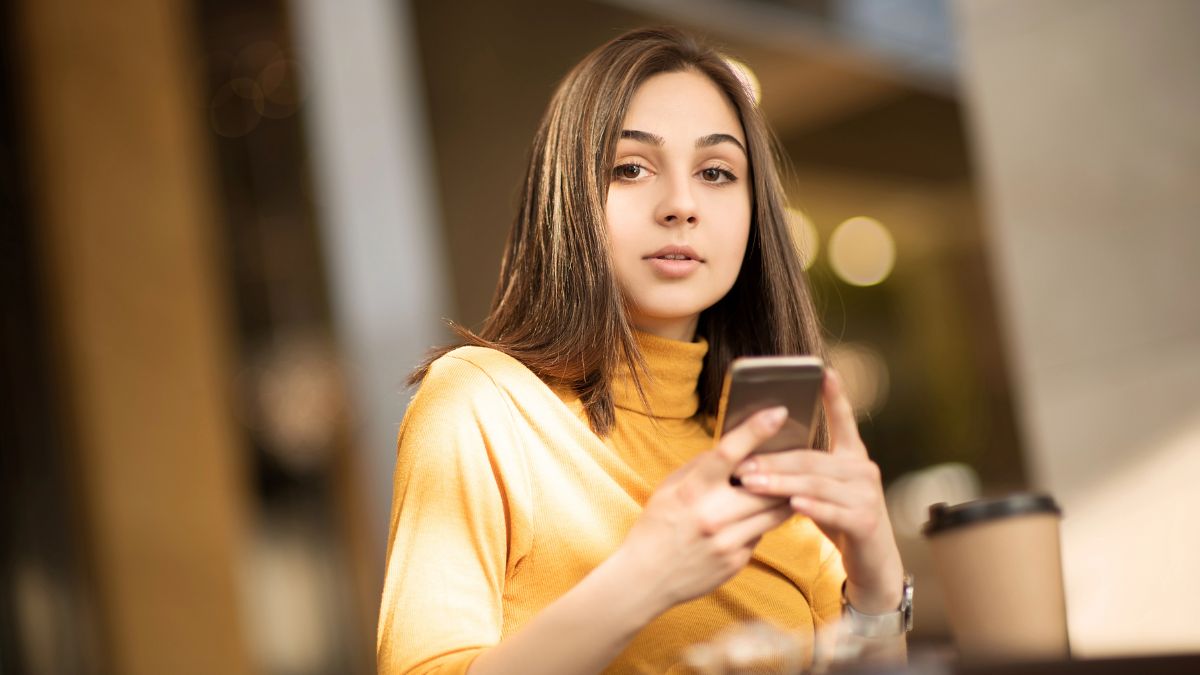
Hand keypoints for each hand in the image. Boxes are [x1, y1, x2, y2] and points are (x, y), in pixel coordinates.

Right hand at [617, 407, 795, 611]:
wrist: (645, 578)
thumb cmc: (657, 525)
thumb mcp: (669, 488)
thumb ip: (701, 467)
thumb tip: (734, 447)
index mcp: (692, 490)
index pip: (730, 452)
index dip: (756, 430)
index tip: (779, 412)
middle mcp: (713, 515)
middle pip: (767, 485)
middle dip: (783, 471)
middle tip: (798, 456)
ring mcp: (728, 541)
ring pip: (774, 512)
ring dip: (784, 496)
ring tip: (789, 484)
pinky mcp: (737, 561)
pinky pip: (762, 534)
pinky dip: (763, 522)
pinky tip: (756, 517)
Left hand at [732, 370, 904, 613]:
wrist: (871, 564)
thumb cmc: (837, 518)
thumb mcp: (820, 489)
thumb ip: (802, 469)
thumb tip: (755, 452)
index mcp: (853, 456)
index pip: (843, 420)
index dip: (834, 396)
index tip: (824, 371)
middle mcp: (864, 470)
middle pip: (812, 459)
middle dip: (774, 460)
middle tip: (741, 464)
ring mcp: (868, 495)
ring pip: (816, 484)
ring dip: (780, 484)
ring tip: (751, 483)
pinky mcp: (867, 521)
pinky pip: (833, 511)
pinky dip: (811, 508)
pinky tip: (791, 505)